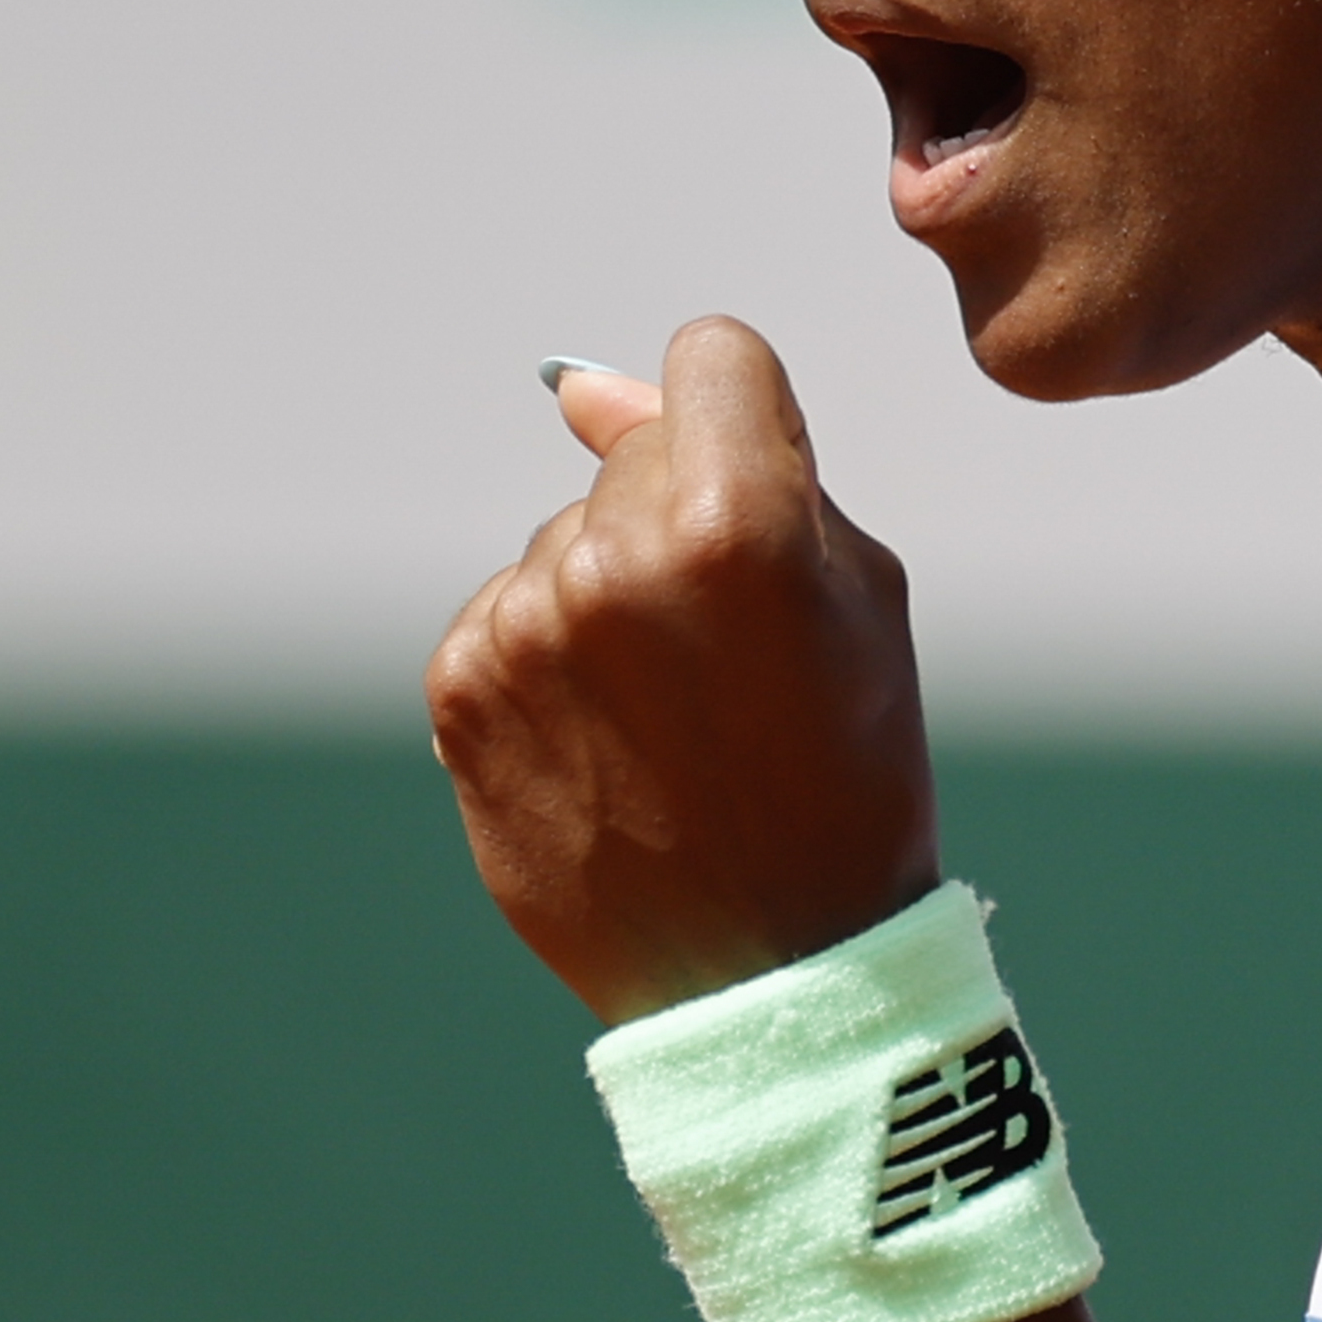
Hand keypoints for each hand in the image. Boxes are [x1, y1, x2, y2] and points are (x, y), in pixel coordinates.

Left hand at [430, 318, 943, 1023]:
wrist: (769, 964)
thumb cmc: (850, 777)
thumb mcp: (860, 606)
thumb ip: (743, 467)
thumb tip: (579, 385)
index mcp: (739, 525)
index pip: (712, 357)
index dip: (750, 417)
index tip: (767, 493)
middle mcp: (613, 560)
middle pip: (635, 452)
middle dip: (683, 515)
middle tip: (736, 649)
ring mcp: (523, 625)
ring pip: (570, 535)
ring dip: (614, 592)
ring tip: (676, 712)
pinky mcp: (460, 685)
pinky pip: (510, 609)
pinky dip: (557, 657)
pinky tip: (615, 740)